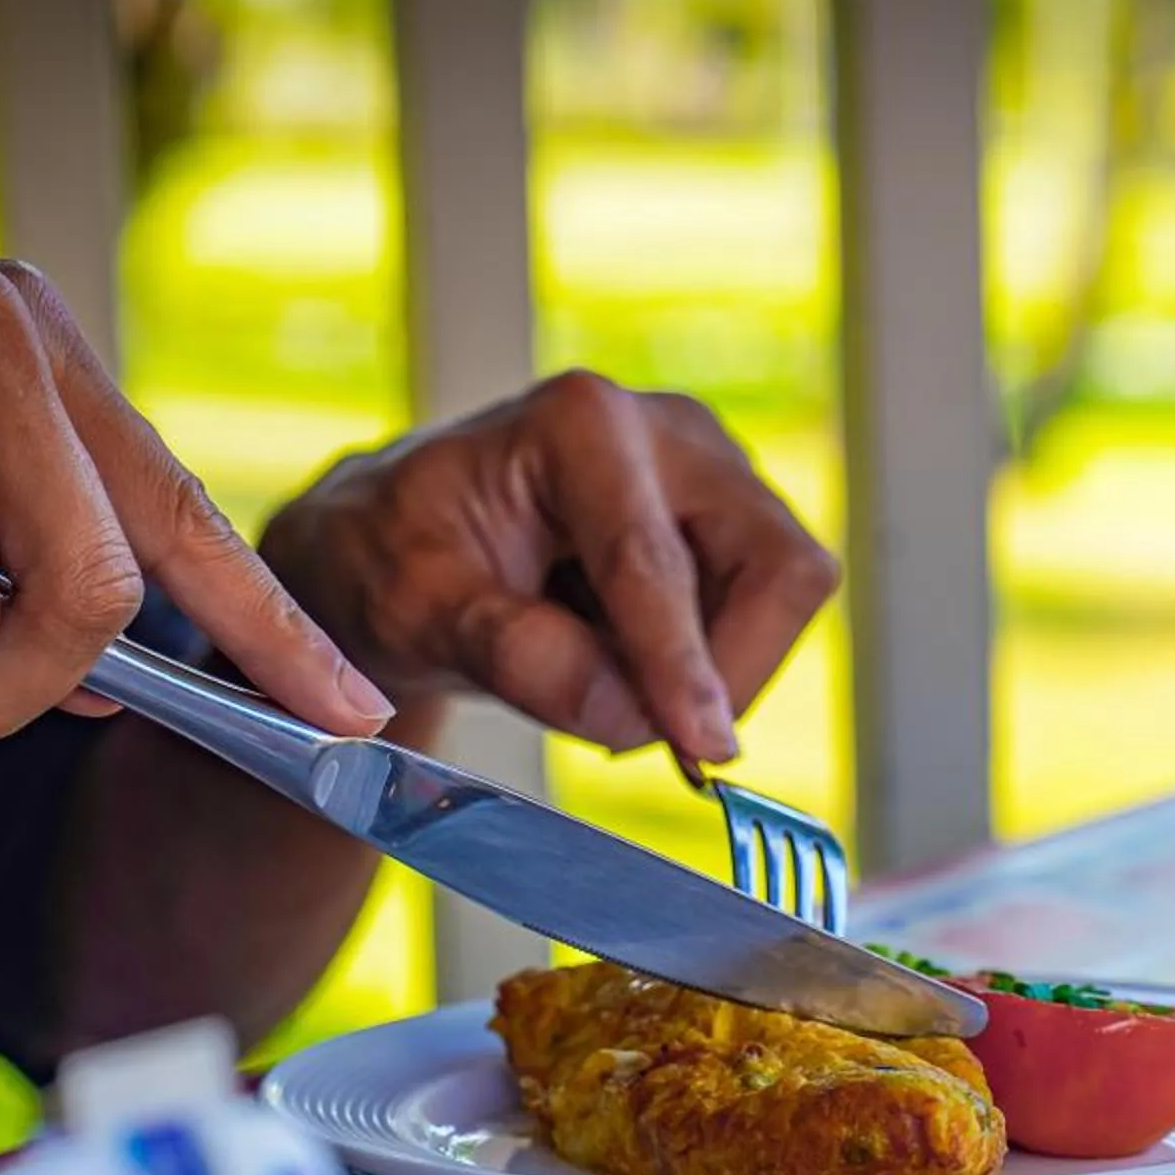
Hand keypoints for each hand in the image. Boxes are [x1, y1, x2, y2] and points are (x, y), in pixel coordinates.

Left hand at [259, 371, 839, 762]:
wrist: (394, 544)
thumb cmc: (392, 558)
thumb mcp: (416, 612)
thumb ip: (516, 655)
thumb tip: (628, 711)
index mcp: (581, 424)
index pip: (658, 563)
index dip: (683, 666)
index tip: (701, 749)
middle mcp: (668, 429)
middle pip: (777, 566)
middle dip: (728, 669)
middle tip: (648, 735)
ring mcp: (711, 472)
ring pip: (781, 598)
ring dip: (708, 674)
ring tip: (598, 685)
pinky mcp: (728, 522)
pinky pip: (762, 616)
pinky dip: (702, 667)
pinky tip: (621, 665)